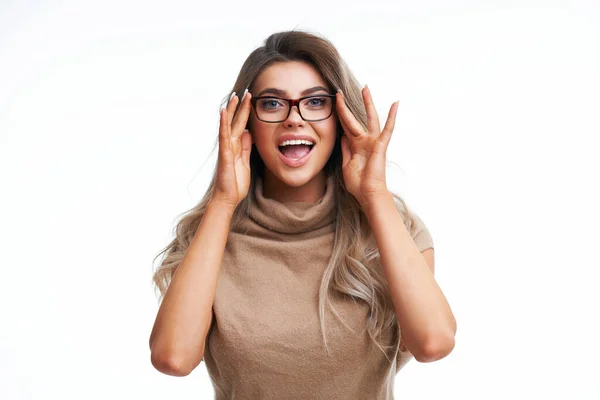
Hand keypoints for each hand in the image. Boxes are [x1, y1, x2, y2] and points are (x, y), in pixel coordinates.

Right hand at [211, 90, 252, 210]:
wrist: (228, 198)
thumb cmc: (235, 183)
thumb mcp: (246, 162)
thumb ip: (246, 148)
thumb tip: (248, 133)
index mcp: (236, 147)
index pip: (241, 126)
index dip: (245, 113)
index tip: (250, 99)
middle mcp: (229, 145)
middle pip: (234, 122)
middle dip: (239, 107)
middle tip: (244, 91)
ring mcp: (226, 149)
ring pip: (228, 125)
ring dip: (231, 110)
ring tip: (235, 96)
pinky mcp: (225, 155)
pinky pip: (224, 136)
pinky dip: (223, 124)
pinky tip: (224, 113)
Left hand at [336, 85, 397, 207]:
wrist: (368, 194)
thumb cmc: (358, 183)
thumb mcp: (346, 164)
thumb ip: (345, 149)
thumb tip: (343, 136)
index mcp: (355, 145)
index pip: (345, 126)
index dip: (339, 116)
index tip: (333, 104)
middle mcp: (364, 141)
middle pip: (354, 119)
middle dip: (346, 106)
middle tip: (339, 92)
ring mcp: (372, 142)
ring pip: (370, 118)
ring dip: (368, 103)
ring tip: (365, 89)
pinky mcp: (380, 145)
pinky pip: (387, 129)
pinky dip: (392, 116)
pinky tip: (395, 104)